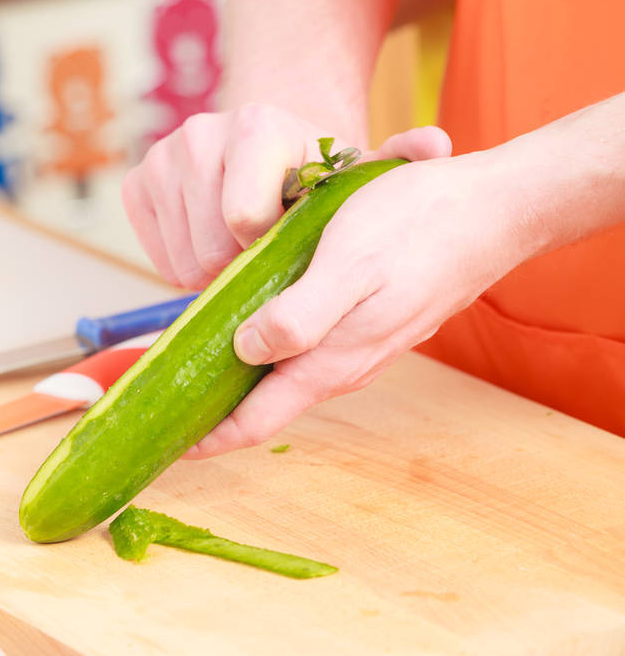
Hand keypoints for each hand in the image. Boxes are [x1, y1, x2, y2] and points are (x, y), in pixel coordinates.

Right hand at [122, 102, 448, 289]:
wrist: (267, 146)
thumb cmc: (314, 172)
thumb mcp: (357, 169)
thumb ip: (400, 158)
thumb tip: (440, 144)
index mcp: (257, 127)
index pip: (244, 220)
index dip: (268, 247)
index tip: (287, 238)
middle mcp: (200, 132)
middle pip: (211, 248)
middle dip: (242, 266)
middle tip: (266, 252)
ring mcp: (162, 158)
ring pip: (183, 260)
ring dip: (216, 269)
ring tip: (243, 247)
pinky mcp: (137, 184)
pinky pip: (157, 255)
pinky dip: (185, 262)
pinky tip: (212, 241)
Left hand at [185, 144, 530, 458]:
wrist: (490, 213)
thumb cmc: (419, 227)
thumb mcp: (351, 265)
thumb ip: (300, 317)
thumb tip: (246, 353)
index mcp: (333, 359)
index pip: (256, 421)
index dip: (207, 437)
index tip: (164, 442)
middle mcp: (344, 364)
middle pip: (267, 405)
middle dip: (215, 410)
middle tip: (165, 401)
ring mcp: (360, 346)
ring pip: (287, 377)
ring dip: (241, 378)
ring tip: (196, 365)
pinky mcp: (369, 322)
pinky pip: (308, 351)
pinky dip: (271, 350)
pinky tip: (254, 326)